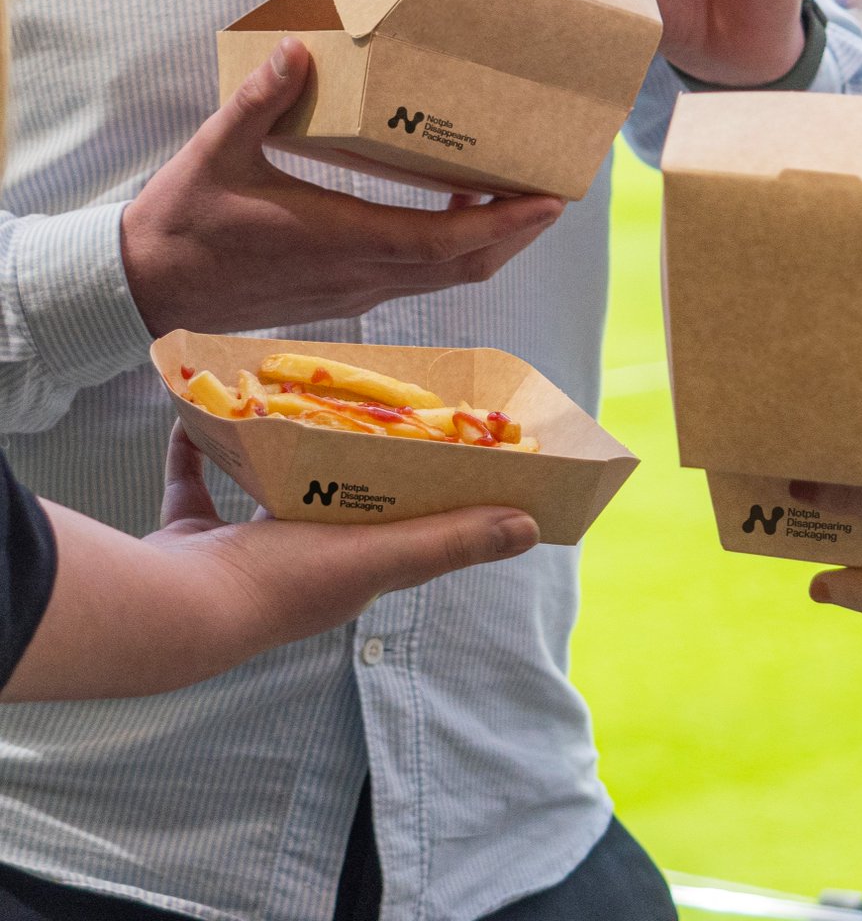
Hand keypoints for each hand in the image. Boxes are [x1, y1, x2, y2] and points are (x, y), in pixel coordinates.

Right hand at [3, 424, 538, 700]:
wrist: (173, 612)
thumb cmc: (285, 582)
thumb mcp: (381, 555)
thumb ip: (451, 539)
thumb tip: (531, 527)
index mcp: (350, 572)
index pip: (401, 530)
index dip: (421, 496)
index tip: (434, 448)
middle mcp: (298, 566)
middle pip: (332, 504)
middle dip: (345, 463)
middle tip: (357, 408)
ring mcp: (238, 555)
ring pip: (263, 491)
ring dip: (274, 453)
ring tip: (286, 405)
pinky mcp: (190, 539)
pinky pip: (195, 486)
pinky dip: (197, 451)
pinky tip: (198, 415)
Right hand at [121, 38, 564, 335]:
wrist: (154, 289)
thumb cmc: (185, 223)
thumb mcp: (217, 153)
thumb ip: (261, 102)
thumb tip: (300, 51)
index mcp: (339, 239)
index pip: (443, 240)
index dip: (502, 223)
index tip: (548, 201)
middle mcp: (362, 275)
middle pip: (465, 265)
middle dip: (518, 233)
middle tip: (555, 194)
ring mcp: (359, 291)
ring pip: (448, 276)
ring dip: (490, 242)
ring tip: (518, 199)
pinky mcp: (349, 295)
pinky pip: (421, 276)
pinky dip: (454, 248)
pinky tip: (453, 210)